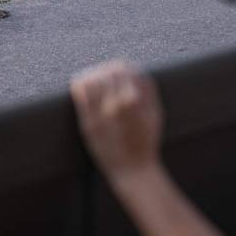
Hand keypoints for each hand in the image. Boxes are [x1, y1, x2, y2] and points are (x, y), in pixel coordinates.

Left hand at [69, 60, 163, 179]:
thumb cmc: (146, 140)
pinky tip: (82, 86)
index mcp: (136, 100)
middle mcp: (118, 105)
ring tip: (93, 79)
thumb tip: (135, 68)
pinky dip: (80, 85)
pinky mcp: (88, 123)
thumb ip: (148, 89)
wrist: (133, 169)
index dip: (120, 66)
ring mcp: (101, 114)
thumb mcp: (155, 113)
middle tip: (105, 74)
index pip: (123, 69)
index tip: (118, 69)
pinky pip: (79, 94)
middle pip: (107, 72)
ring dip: (92, 76)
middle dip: (106, 71)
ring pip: (91, 79)